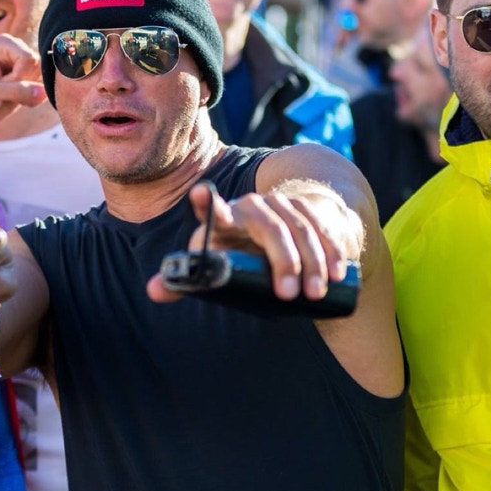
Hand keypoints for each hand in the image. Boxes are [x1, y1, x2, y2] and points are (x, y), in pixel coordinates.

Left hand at [0, 34, 47, 130]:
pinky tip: (18, 101)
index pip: (28, 59)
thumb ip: (15, 91)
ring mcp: (25, 65)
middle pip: (39, 68)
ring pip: (45, 79)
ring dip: (30, 95)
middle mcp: (18, 50)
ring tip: (10, 97)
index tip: (0, 84)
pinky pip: (45, 89)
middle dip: (25, 86)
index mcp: (5, 43)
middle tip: (4, 92)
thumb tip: (43, 92)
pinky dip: (34, 100)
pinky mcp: (31, 80)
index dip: (18, 78)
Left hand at [147, 180, 360, 304]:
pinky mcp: (312, 210)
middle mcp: (255, 207)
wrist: (287, 225)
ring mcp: (285, 205)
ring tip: (314, 294)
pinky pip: (324, 228)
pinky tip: (336, 273)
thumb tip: (154, 291)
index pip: (213, 209)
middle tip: (287, 295)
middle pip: (269, 227)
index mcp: (226, 219)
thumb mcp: (220, 260)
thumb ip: (187, 279)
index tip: (202, 195)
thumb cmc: (246, 249)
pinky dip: (332, 252)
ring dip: (311, 263)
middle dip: (282, 261)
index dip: (209, 204)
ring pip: (301, 229)